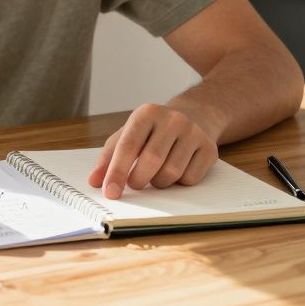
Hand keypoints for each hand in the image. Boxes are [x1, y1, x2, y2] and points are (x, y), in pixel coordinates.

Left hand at [87, 103, 217, 199]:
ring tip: (156, 174)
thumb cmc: (154, 130)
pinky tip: (177, 170)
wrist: (195, 115)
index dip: (117, 171)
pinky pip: (190, 179)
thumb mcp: (129, 134)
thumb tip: (94, 181)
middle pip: (151, 161)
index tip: (110, 192)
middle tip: (134, 184)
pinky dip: (179, 183)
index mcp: (147, 113)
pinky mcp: (210, 148)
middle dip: (138, 180)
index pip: (128, 145)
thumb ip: (109, 156)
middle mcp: (172, 119)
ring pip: (172, 173)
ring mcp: (194, 133)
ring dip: (158, 183)